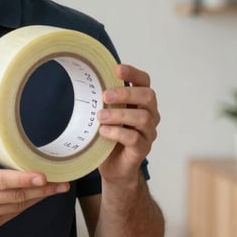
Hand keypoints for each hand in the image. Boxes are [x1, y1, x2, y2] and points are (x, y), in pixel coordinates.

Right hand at [0, 135, 69, 236]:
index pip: (2, 180)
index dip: (24, 179)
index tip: (42, 176)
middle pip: (15, 196)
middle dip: (42, 190)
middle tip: (60, 183)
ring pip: (17, 206)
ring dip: (38, 198)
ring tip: (55, 189)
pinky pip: (11, 215)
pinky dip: (25, 206)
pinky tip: (36, 198)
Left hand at [97, 64, 159, 184]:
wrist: (114, 167)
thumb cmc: (110, 135)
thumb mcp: (106, 113)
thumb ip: (104, 99)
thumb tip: (86, 80)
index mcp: (140, 101)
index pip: (144, 81)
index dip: (133, 73)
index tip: (117, 69)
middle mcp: (149, 114)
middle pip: (148, 96)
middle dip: (126, 93)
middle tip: (105, 95)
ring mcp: (148, 133)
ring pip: (142, 118)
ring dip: (119, 115)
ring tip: (100, 116)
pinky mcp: (143, 149)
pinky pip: (135, 139)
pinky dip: (117, 133)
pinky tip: (103, 132)